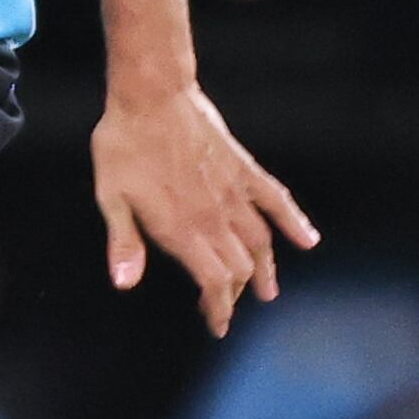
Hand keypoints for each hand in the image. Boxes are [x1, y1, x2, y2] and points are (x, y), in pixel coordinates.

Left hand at [91, 81, 316, 336]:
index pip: (212, 282)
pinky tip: (308, 240)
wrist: (152, 94)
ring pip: (260, 242)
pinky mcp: (243, 169)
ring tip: (269, 292)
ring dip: (266, 270)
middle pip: (238, 269)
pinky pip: (276, 199)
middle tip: (226, 308)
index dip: (218, 308)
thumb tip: (124, 283)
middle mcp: (213, 216)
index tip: (217, 324)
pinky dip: (294, 222)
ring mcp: (233, 192)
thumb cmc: (123, 145)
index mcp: (180, 228)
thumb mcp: (110, 195)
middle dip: (235, 295)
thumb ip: (123, 242)